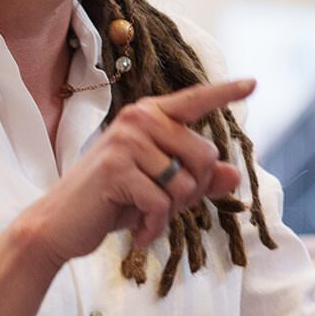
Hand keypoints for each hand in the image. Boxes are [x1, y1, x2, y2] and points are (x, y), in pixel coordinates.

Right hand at [16, 79, 254, 267]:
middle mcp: (140, 119)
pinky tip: (138, 232)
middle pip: (205, 156)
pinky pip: (162, 203)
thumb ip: (198, 180)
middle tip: (161, 204)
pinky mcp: (116, 168)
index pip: (196, 100)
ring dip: (171, 211)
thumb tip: (234, 174)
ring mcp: (126, 141)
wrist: (60, 226)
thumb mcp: (162, 189)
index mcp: (151, 116)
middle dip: (193, 191)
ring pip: (186, 184)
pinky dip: (154, 226)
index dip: (226, 93)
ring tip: (144, 214)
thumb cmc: (114, 202)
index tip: (254, 83)